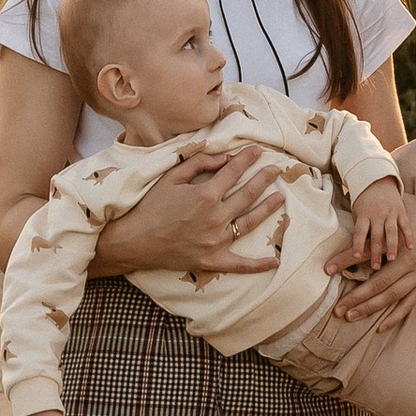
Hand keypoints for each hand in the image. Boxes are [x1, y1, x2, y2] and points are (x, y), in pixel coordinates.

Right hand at [95, 144, 280, 280]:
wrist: (134, 240)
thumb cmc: (151, 206)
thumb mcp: (172, 177)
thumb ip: (199, 163)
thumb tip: (225, 157)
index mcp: (206, 195)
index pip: (234, 172)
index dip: (247, 159)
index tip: (258, 150)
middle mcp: (216, 217)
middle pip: (248, 195)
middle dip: (264, 179)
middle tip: (277, 169)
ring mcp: (216, 241)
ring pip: (250, 222)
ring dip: (268, 209)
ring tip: (280, 198)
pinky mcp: (212, 260)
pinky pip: (240, 264)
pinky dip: (258, 264)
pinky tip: (275, 260)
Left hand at [329, 185, 415, 338]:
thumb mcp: (400, 209)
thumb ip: (379, 218)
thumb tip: (351, 214)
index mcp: (398, 239)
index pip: (367, 252)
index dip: (345, 260)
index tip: (326, 269)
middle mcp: (409, 259)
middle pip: (378, 281)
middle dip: (356, 297)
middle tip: (337, 309)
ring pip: (391, 295)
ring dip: (370, 308)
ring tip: (350, 316)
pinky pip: (409, 303)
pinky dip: (395, 316)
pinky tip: (380, 327)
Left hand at [341, 173, 407, 272]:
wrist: (378, 180)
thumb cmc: (364, 202)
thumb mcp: (357, 212)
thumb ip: (360, 229)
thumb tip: (352, 251)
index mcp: (364, 215)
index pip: (360, 231)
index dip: (358, 243)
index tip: (356, 256)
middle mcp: (377, 214)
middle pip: (375, 235)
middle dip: (375, 251)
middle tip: (375, 266)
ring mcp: (390, 213)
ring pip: (391, 231)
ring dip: (391, 246)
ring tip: (391, 258)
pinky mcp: (401, 211)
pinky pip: (405, 225)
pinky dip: (408, 236)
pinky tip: (410, 247)